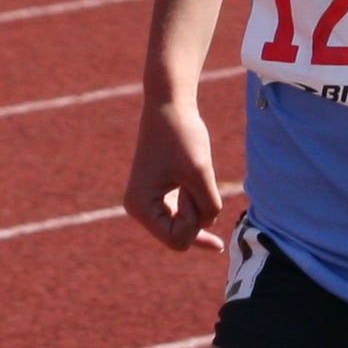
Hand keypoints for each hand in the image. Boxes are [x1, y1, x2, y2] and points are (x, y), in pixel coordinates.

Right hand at [124, 96, 228, 252]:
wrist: (169, 105)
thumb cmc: (182, 136)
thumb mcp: (201, 174)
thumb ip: (208, 207)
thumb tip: (208, 225)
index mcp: (139, 207)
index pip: (178, 241)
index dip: (195, 220)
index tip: (191, 189)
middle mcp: (139, 210)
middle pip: (181, 237)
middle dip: (196, 214)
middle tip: (192, 180)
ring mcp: (149, 204)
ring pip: (186, 228)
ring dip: (199, 206)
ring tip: (190, 176)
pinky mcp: (161, 197)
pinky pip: (184, 221)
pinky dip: (198, 211)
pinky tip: (208, 222)